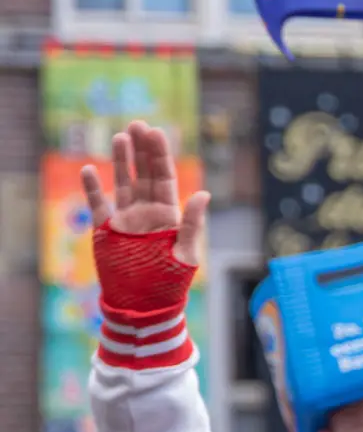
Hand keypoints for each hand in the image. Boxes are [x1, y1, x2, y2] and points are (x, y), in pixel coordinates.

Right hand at [78, 121, 209, 313]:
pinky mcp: (106, 231)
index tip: (157, 132)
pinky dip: (92, 188)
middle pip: (144, 174)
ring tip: (120, 137)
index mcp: (169, 216)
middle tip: (138, 124)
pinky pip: (98, 205)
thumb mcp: (186, 254)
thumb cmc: (169, 284)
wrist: (143, 307)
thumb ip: (192, 224)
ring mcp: (126, 220)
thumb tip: (204, 194)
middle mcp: (147, 213)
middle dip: (142, 150)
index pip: (165, 178)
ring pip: (123, 183)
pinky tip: (89, 169)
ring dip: (121, 161)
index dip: (161, 155)